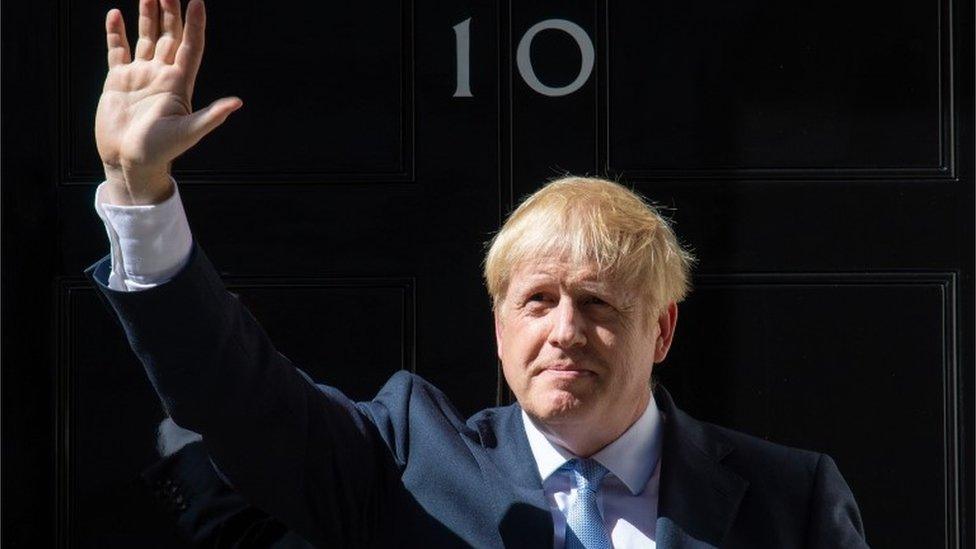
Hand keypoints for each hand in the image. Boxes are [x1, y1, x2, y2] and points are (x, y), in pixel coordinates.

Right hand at [95, 0, 241, 203]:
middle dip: (171, 12)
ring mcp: (140, 76)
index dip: (195, 24)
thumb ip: (211, 116)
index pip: (190, 46)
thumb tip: (237, 103)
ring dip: (147, 16)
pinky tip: (115, 14)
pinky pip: (118, 51)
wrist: (129, 162)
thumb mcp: (188, 132)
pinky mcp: (119, 81)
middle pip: (170, 36)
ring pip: (146, 38)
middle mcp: (162, 75)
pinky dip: (116, 33)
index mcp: (179, 84)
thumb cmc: (160, 151)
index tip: (198, 1)